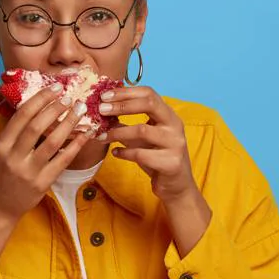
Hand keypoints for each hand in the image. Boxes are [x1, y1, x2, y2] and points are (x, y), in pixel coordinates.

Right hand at [0, 86, 93, 223]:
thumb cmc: (0, 174)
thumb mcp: (0, 151)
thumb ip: (15, 132)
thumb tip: (38, 106)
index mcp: (2, 144)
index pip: (22, 116)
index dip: (40, 99)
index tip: (55, 88)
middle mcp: (14, 157)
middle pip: (37, 126)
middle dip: (55, 108)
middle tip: (69, 97)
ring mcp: (29, 171)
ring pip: (52, 142)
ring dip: (69, 123)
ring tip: (80, 110)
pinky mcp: (42, 183)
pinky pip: (63, 160)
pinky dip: (76, 145)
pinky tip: (86, 134)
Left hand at [101, 86, 211, 254]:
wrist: (176, 186)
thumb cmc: (157, 158)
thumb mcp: (142, 139)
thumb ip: (127, 125)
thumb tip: (102, 113)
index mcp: (168, 115)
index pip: (149, 93)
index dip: (126, 92)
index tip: (105, 95)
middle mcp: (175, 126)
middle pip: (149, 104)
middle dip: (122, 104)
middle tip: (101, 109)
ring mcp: (175, 144)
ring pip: (142, 130)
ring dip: (118, 132)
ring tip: (102, 136)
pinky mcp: (171, 163)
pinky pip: (142, 154)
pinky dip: (124, 153)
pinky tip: (115, 153)